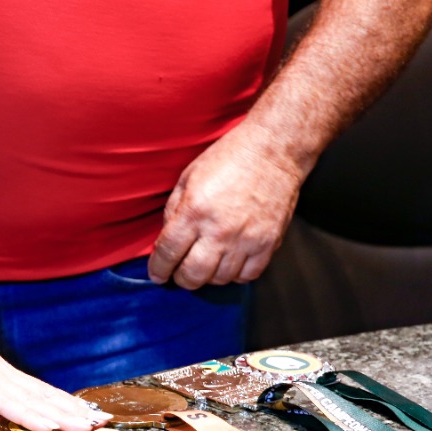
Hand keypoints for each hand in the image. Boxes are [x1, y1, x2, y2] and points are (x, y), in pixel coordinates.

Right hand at [0, 301, 110, 430]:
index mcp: (0, 372)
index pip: (38, 390)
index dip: (63, 403)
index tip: (86, 413)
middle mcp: (2, 375)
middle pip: (43, 396)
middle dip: (72, 411)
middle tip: (102, 422)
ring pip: (32, 401)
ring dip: (60, 415)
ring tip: (85, 427)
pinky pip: (6, 404)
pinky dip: (29, 415)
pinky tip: (47, 425)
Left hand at [147, 123, 307, 288]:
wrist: (274, 150)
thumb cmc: (228, 159)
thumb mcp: (188, 178)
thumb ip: (173, 212)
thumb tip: (166, 243)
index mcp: (195, 211)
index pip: (168, 253)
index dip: (159, 270)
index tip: (157, 275)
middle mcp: (220, 230)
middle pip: (193, 275)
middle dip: (181, 279)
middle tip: (180, 272)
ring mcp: (246, 239)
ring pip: (220, 279)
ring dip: (208, 276)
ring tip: (207, 261)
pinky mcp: (269, 243)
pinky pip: (247, 275)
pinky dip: (235, 274)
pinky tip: (230, 260)